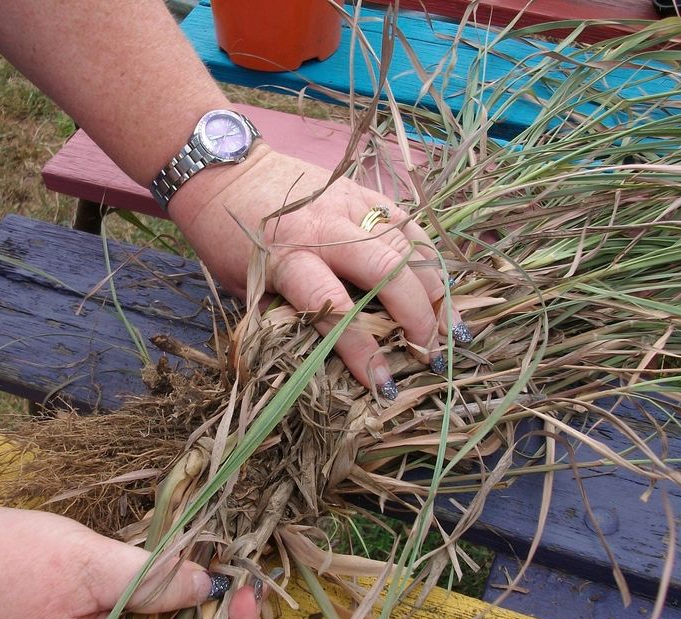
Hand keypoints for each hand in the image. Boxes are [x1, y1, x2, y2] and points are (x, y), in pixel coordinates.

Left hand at [171, 145, 468, 392]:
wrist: (227, 174)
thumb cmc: (230, 242)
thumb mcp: (246, 288)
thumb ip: (289, 317)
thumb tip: (334, 359)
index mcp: (287, 259)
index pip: (334, 309)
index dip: (362, 350)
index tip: (383, 382)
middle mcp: (323, 230)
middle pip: (386, 272)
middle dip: (415, 316)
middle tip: (429, 354)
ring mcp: (348, 205)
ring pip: (407, 246)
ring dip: (436, 290)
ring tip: (453, 329)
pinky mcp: (363, 191)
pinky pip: (408, 223)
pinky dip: (430, 256)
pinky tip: (444, 287)